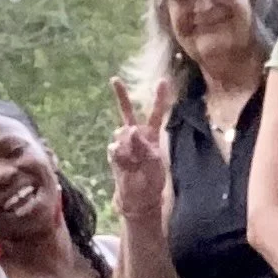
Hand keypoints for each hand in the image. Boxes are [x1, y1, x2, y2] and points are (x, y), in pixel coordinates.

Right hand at [108, 77, 171, 219]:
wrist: (137, 198)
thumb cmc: (151, 180)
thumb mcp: (153, 162)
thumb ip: (142, 145)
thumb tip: (131, 130)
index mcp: (151, 136)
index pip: (156, 114)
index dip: (159, 98)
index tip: (163, 81)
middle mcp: (136, 136)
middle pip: (127, 112)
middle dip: (121, 96)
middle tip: (114, 79)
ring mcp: (123, 144)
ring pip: (121, 133)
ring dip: (128, 144)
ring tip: (135, 161)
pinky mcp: (114, 154)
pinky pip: (114, 148)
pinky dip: (120, 153)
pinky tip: (126, 163)